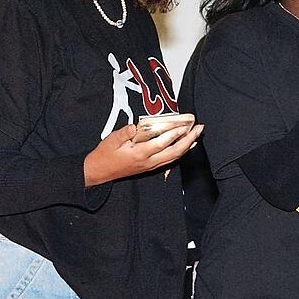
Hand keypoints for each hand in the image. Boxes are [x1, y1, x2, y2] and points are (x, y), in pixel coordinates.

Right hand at [83, 123, 204, 185]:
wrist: (99, 172)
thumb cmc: (105, 154)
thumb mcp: (111, 140)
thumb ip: (124, 133)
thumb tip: (134, 126)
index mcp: (139, 154)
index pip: (161, 144)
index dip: (173, 135)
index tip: (184, 126)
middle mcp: (148, 162)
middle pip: (174, 152)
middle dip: (189, 140)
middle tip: (199, 129)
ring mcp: (150, 166)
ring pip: (174, 157)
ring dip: (187, 146)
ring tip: (197, 135)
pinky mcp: (150, 167)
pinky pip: (169, 160)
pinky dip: (180, 152)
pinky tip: (185, 146)